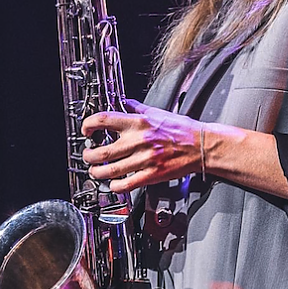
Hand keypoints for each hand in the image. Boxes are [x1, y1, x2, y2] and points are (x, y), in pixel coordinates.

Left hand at [81, 99, 202, 192]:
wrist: (201, 145)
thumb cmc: (182, 130)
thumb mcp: (158, 112)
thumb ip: (137, 108)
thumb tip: (123, 103)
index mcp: (139, 122)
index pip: (104, 120)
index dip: (88, 125)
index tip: (86, 130)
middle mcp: (139, 140)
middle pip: (101, 151)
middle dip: (88, 155)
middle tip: (88, 155)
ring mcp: (145, 159)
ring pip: (110, 170)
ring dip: (97, 172)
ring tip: (96, 170)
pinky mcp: (152, 175)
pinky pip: (125, 184)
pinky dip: (114, 186)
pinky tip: (113, 183)